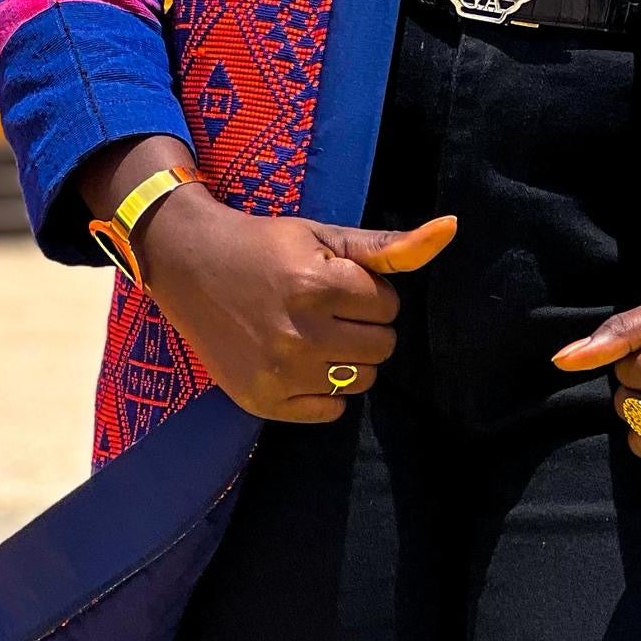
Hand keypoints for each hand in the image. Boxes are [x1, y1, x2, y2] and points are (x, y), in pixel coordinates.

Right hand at [135, 182, 456, 423]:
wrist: (189, 265)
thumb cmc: (264, 245)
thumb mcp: (323, 235)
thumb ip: (389, 244)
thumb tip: (451, 229)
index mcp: (316, 286)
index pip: (388, 306)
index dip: (369, 291)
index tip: (338, 280)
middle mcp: (299, 335)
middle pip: (381, 347)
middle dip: (364, 325)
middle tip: (328, 306)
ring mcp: (279, 375)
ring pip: (361, 382)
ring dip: (350, 358)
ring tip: (316, 332)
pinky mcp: (263, 403)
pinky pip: (330, 411)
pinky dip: (325, 388)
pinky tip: (300, 359)